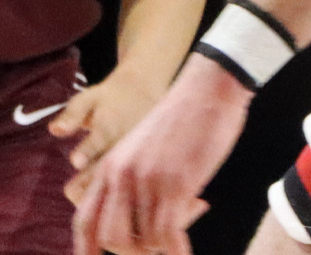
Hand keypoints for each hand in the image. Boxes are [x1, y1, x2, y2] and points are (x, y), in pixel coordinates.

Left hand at [51, 69, 165, 200]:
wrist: (145, 91)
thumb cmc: (108, 99)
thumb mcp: (89, 98)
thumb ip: (72, 114)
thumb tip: (54, 130)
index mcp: (110, 123)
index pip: (100, 137)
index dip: (88, 149)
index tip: (76, 160)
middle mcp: (126, 139)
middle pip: (110, 162)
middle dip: (91, 178)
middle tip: (72, 191)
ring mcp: (137, 151)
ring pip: (123, 174)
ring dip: (105, 190)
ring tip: (86, 204)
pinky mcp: (144, 159)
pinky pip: (133, 180)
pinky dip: (120, 192)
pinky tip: (106, 205)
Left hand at [70, 55, 247, 254]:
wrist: (209, 87)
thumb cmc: (185, 116)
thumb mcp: (143, 147)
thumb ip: (133, 176)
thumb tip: (142, 214)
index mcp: (110, 167)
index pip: (85, 220)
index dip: (86, 249)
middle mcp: (122, 177)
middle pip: (111, 239)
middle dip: (134, 250)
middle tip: (160, 240)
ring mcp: (148, 181)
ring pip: (143, 241)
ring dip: (163, 245)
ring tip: (186, 222)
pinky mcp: (176, 184)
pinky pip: (168, 235)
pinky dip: (177, 251)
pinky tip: (186, 254)